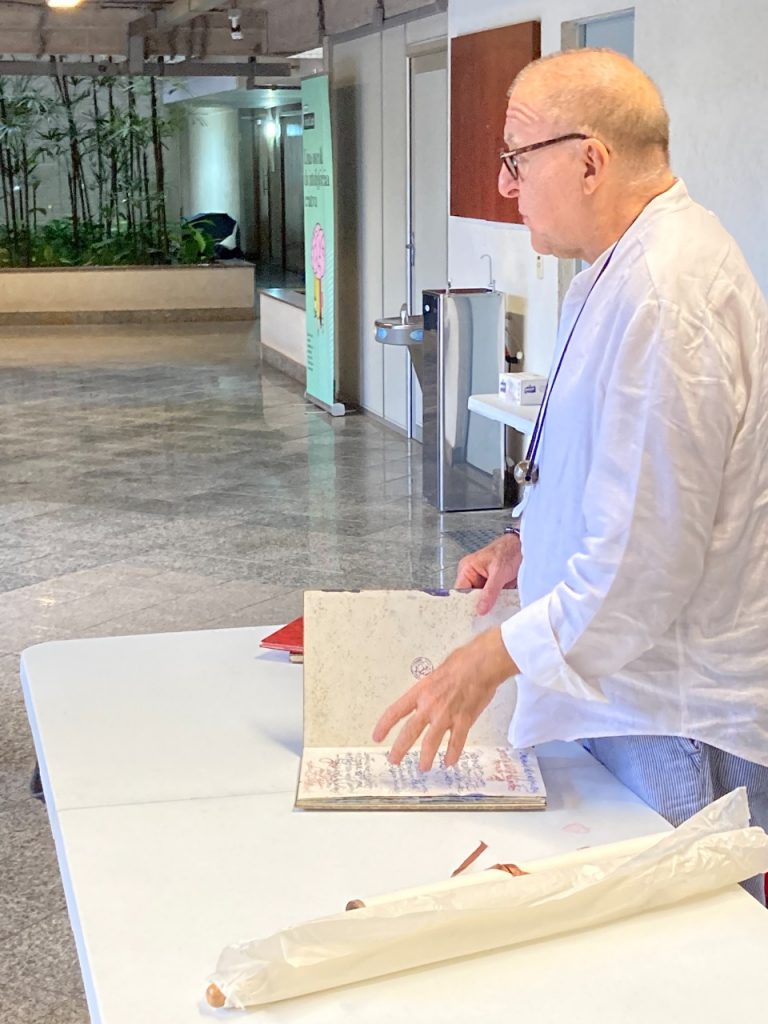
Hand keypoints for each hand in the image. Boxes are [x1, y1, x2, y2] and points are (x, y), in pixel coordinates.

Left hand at [372, 627, 517, 770]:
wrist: (481, 664)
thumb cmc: (462, 662)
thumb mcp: (436, 673)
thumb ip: (430, 689)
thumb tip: (429, 695)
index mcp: (420, 692)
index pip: (395, 711)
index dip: (384, 726)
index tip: (377, 736)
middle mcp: (430, 705)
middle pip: (409, 732)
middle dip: (400, 749)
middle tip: (394, 759)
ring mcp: (446, 715)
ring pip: (431, 742)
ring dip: (425, 757)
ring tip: (423, 767)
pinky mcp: (463, 720)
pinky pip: (456, 742)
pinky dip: (452, 754)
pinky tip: (450, 762)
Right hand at [454, 533, 521, 614]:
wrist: (525, 548)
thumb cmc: (509, 550)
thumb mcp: (498, 572)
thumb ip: (490, 591)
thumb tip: (481, 609)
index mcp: (467, 569)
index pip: (460, 592)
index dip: (464, 605)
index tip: (470, 617)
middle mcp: (473, 576)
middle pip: (470, 598)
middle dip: (477, 608)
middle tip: (482, 619)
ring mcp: (484, 583)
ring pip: (482, 601)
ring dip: (488, 607)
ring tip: (492, 615)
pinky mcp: (494, 587)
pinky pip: (492, 600)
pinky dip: (496, 605)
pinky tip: (500, 611)